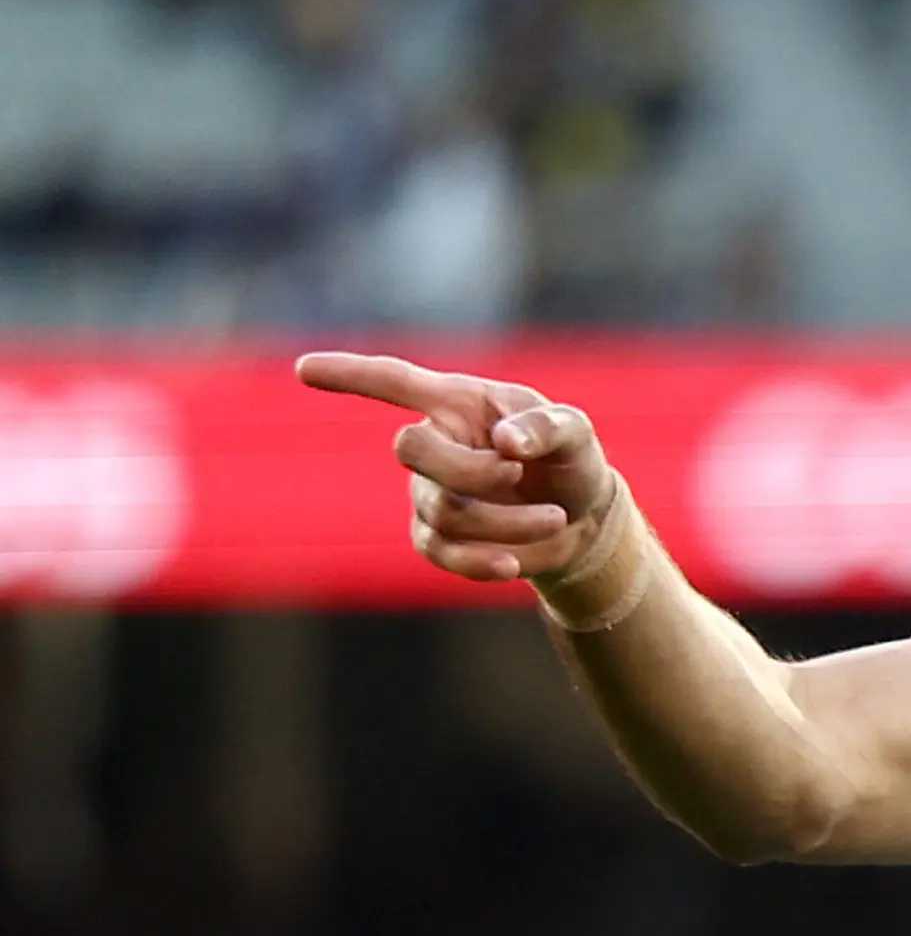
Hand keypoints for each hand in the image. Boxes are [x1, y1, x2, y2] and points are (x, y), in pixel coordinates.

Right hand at [298, 351, 617, 582]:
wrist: (582, 519)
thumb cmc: (570, 460)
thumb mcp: (575, 433)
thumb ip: (549, 427)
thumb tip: (507, 441)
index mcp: (460, 402)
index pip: (394, 382)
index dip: (350, 376)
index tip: (303, 369)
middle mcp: (436, 443)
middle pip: (411, 450)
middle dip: (469, 470)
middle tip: (518, 474)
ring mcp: (430, 493)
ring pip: (442, 511)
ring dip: (505, 521)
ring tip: (556, 518)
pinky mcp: (439, 538)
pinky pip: (441, 553)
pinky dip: (479, 562)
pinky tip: (513, 566)